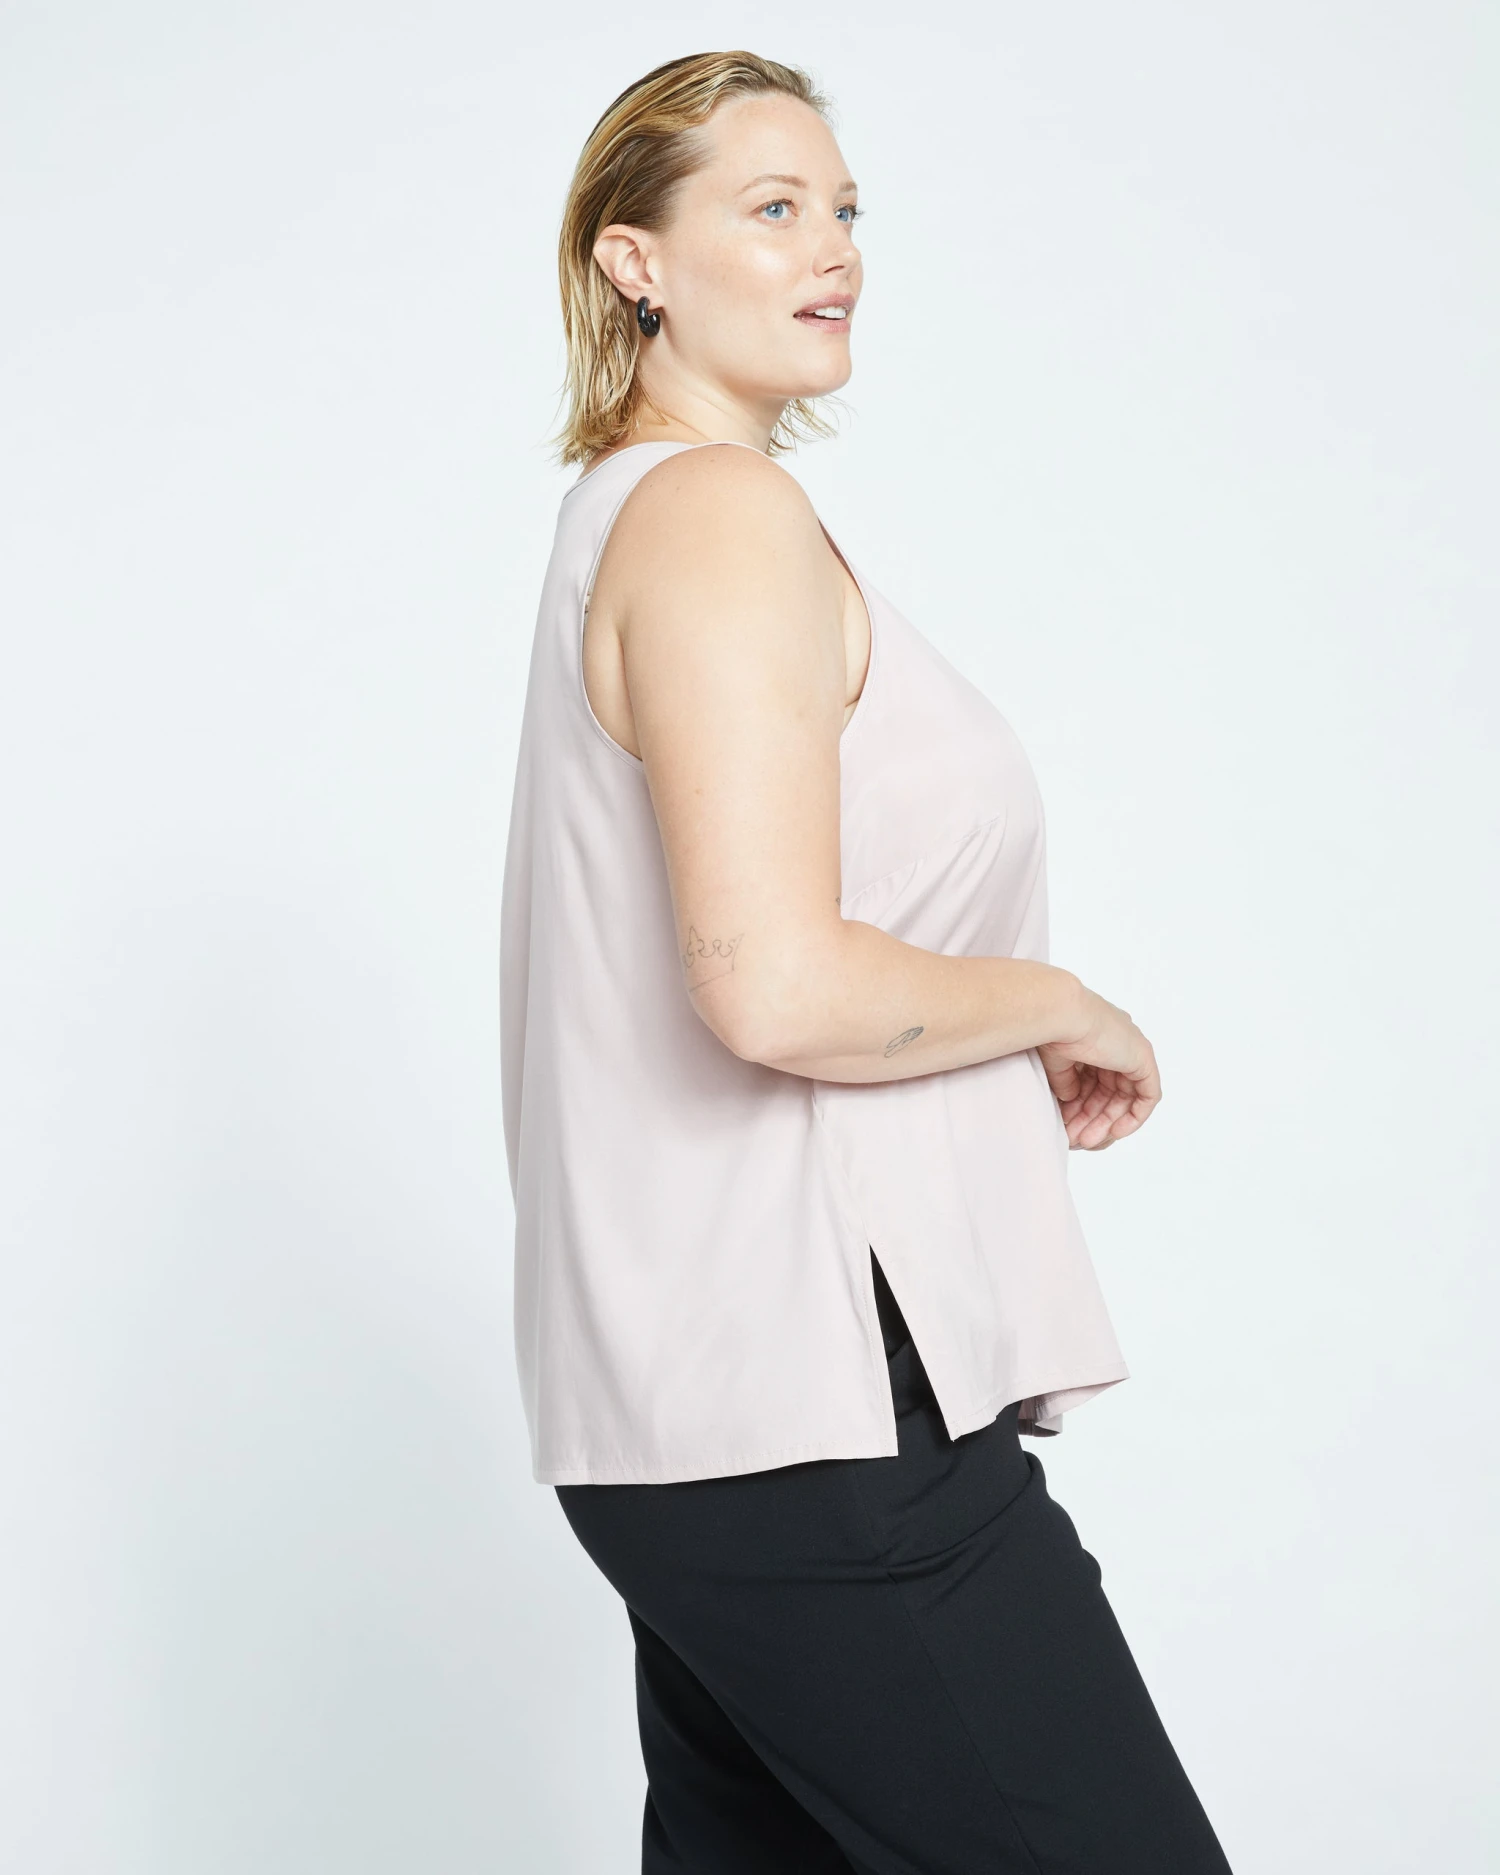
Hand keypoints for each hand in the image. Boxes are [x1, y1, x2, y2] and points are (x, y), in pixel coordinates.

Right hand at [1038, 988, 1160, 1149]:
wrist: (1060, 1014)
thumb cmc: (1051, 1031)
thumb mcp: (1057, 1065)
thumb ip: (1067, 1083)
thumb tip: (1070, 1101)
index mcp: (1097, 1041)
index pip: (1095, 1084)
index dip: (1081, 1109)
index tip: (1066, 1126)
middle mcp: (1117, 1044)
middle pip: (1110, 1094)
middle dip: (1092, 1120)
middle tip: (1076, 1139)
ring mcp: (1132, 1051)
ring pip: (1125, 1099)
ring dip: (1107, 1123)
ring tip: (1087, 1140)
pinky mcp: (1143, 1059)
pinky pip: (1147, 1098)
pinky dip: (1133, 1118)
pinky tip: (1113, 1132)